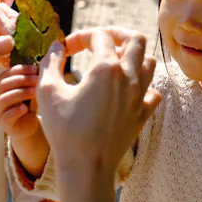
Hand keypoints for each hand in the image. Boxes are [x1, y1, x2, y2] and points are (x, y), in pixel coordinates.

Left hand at [0, 4, 16, 116]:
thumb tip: (10, 43)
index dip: (8, 22)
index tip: (19, 38)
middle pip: (0, 23)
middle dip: (15, 33)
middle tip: (28, 47)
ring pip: (2, 41)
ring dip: (15, 48)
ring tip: (27, 58)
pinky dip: (9, 61)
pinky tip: (17, 67)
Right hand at [0, 64, 40, 138]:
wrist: (30, 124)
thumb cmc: (29, 103)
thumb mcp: (29, 87)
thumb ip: (30, 77)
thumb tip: (40, 64)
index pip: (6, 74)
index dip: (21, 70)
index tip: (35, 69)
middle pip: (3, 85)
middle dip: (21, 80)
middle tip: (37, 80)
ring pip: (3, 99)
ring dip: (20, 94)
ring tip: (34, 92)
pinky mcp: (3, 124)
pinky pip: (6, 116)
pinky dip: (15, 111)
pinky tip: (25, 108)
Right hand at [36, 26, 160, 182]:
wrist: (86, 167)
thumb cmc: (64, 130)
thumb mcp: (47, 91)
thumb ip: (51, 62)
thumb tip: (58, 45)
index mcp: (106, 68)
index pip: (99, 36)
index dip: (80, 37)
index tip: (66, 50)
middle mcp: (129, 77)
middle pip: (136, 39)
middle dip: (117, 34)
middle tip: (100, 42)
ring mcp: (140, 96)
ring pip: (149, 62)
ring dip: (133, 57)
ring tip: (113, 63)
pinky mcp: (143, 114)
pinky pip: (154, 91)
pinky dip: (144, 85)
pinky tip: (127, 90)